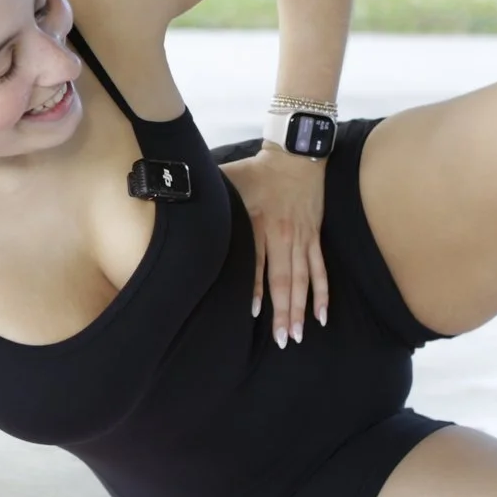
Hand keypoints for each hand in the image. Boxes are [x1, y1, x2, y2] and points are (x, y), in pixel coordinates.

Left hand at [217, 143, 329, 347]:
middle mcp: (282, 234)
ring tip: (297, 335)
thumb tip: (174, 193)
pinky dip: (322, 293)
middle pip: (283, 278)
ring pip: (303, 280)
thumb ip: (204, 192)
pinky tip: (321, 315)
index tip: (253, 313)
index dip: (255, 288)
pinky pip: (320, 269)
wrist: (295, 157)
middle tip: (281, 340)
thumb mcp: (227, 178)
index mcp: (257, 222)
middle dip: (282, 311)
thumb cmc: (257, 170)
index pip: (256, 261)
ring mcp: (301, 238)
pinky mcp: (314, 238)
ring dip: (300, 309)